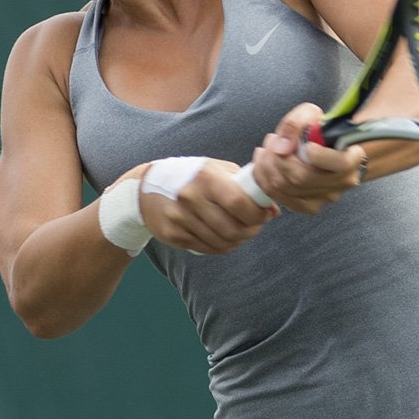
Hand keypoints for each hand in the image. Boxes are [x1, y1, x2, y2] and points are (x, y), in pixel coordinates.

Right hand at [138, 159, 277, 253]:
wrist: (145, 188)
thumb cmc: (190, 176)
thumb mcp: (215, 170)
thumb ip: (244, 186)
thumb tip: (272, 210)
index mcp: (205, 177)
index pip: (239, 204)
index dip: (257, 214)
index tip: (264, 214)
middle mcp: (190, 197)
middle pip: (233, 228)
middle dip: (251, 231)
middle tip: (254, 226)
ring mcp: (180, 218)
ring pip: (222, 242)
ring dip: (237, 241)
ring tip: (240, 232)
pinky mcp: (173, 235)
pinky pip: (207, 249)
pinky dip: (221, 247)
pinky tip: (223, 237)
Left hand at [248, 103, 367, 213]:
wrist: (327, 148)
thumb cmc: (321, 131)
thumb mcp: (312, 115)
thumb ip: (297, 122)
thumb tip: (281, 147)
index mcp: (351, 158)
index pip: (338, 163)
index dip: (317, 155)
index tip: (306, 144)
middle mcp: (341, 182)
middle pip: (302, 178)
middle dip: (278, 158)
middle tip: (272, 140)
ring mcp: (325, 197)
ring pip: (287, 188)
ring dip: (268, 166)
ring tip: (267, 149)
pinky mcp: (309, 206)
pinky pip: (280, 197)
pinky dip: (265, 180)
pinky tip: (263, 165)